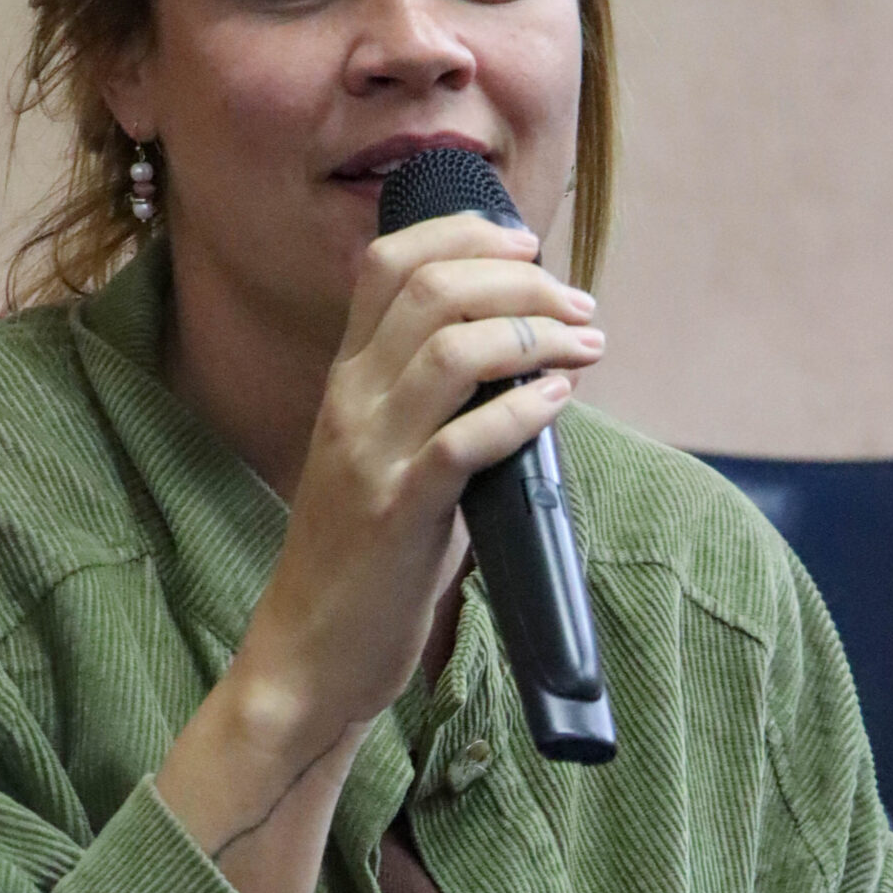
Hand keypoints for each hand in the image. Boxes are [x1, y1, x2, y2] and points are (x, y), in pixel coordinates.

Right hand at [154, 209, 600, 892]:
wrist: (306, 657)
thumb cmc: (362, 565)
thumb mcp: (385, 463)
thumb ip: (435, 410)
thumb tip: (528, 372)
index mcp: (344, 382)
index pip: (389, 262)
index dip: (463, 234)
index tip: (527, 245)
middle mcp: (350, 403)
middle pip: (433, 288)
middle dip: (521, 279)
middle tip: (579, 306)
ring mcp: (370, 456)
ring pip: (453, 349)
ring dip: (535, 333)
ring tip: (586, 346)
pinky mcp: (397, 514)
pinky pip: (464, 440)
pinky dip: (522, 410)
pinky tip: (560, 402)